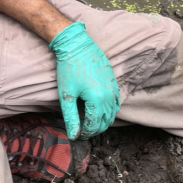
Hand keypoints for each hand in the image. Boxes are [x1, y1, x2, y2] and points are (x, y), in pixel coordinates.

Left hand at [49, 22, 119, 139]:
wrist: (77, 46)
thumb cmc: (69, 69)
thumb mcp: (66, 95)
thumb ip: (71, 117)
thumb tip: (73, 136)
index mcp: (98, 100)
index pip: (94, 126)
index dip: (84, 134)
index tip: (76, 136)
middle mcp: (110, 96)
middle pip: (105, 122)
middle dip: (93, 130)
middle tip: (80, 131)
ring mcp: (114, 89)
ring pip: (112, 114)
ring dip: (101, 122)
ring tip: (87, 123)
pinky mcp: (115, 83)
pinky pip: (116, 104)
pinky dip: (108, 111)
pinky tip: (97, 111)